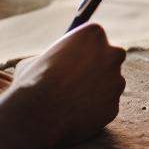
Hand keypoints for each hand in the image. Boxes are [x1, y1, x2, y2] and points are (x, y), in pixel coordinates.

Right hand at [8, 23, 127, 146]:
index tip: (75, 59)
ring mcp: (116, 81)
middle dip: (100, 67)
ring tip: (70, 100)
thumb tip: (56, 63)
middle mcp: (112, 54)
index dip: (85, 50)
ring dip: (97, 90)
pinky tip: (75, 114)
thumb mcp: (38, 58)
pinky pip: (106, 107)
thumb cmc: (32, 82)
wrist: (37, 114)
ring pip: (111, 85)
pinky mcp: (115, 106)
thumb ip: (56, 58)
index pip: (96, 38)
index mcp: (93, 34)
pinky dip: (94, 111)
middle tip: (79, 79)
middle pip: (112, 58)